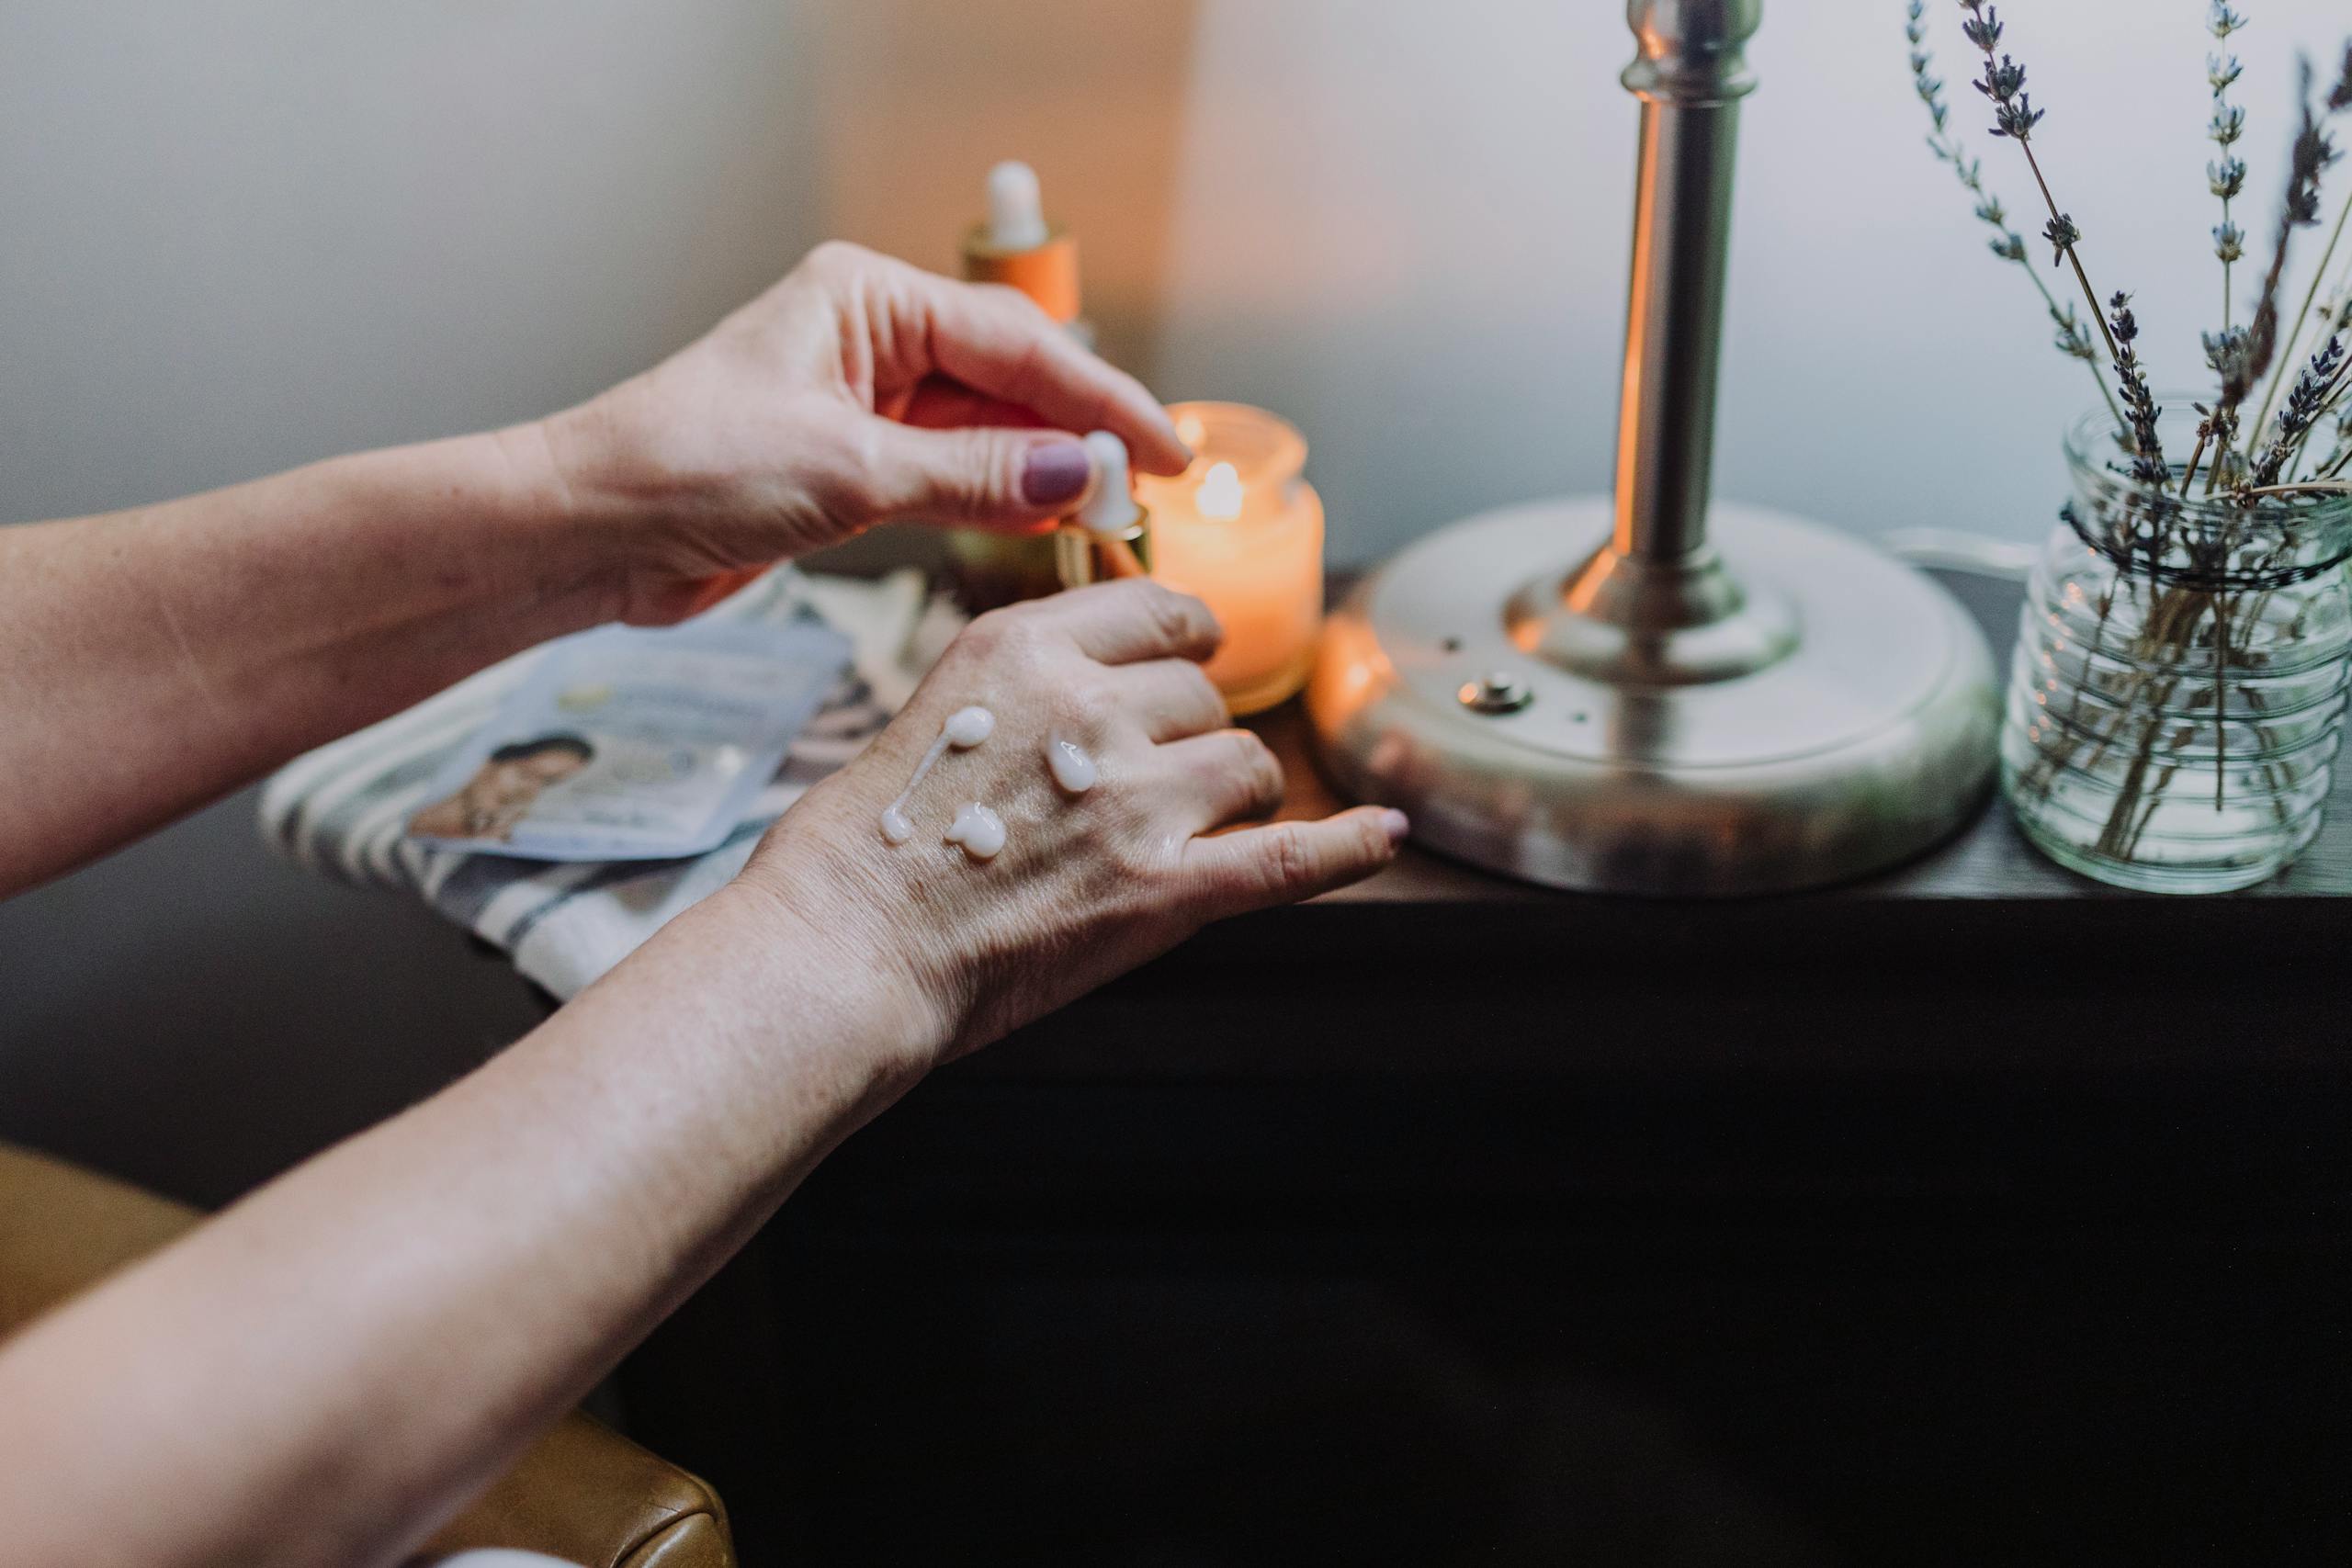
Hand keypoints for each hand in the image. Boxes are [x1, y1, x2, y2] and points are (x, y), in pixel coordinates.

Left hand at [539, 241, 1190, 623]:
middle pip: (1011, 379)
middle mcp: (871, 338)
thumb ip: (976, 475)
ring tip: (1113, 512)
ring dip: (1046, 470)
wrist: (589, 529)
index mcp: (867, 299)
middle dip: (1081, 433)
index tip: (1165, 451)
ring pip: (987, 428)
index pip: (1015, 344)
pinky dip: (1002, 496)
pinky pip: (953, 470)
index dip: (1100, 402)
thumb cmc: (681, 470)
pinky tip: (1048, 518)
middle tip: (1152, 488)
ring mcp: (863, 400)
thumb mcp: (848, 473)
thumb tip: (1081, 475)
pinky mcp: (851, 461)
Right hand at [735, 580, 1407, 1061]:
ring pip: (1241, 761)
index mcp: (1025, 650)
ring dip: (1231, 789)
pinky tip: (1384, 833)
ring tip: (1196, 822)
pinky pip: (1287, 857)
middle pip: (1198, 692)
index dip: (1184, 635)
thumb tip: (1082, 688)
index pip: (1153, 610)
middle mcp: (1090, 708)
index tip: (1192, 650)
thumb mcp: (926, 710)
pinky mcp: (1163, 891)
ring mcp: (1134, 799)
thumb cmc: (856, 852)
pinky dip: (1347, 846)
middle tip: (1155, 774)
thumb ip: (1019, 687)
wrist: (841, 949)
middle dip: (1190, 729)